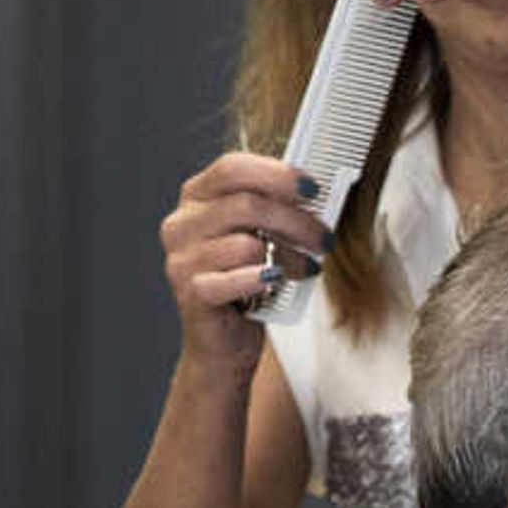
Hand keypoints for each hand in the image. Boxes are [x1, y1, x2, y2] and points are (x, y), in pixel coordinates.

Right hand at [161, 151, 331, 362]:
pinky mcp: (192, 292)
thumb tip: (313, 191)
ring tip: (302, 269)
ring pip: (248, 245)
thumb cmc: (245, 280)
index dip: (276, 174)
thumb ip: (275, 208)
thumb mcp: (259, 234)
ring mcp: (182, 258)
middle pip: (247, 205)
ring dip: (288, 257)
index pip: (232, 168)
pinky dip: (264, 280)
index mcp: (197, 197)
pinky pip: (238, 278)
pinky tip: (276, 282)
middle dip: (297, 222)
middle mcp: (182, 223)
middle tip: (324, 238)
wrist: (224, 338)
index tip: (313, 189)